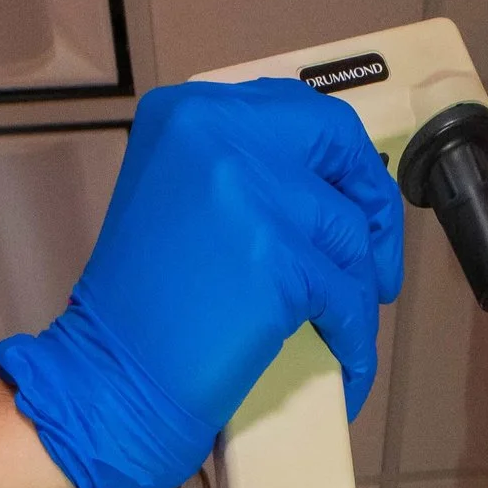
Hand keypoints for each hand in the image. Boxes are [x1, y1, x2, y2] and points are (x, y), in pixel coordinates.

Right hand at [0, 79, 404, 487]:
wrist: (111, 376)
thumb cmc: (140, 305)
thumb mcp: (175, 197)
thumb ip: (237, 170)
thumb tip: (321, 184)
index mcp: (190, 113)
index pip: (300, 112)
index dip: (340, 160)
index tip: (355, 202)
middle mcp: (220, 133)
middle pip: (338, 145)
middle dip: (373, 205)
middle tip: (376, 262)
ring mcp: (252, 194)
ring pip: (350, 232)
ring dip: (361, 287)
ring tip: (348, 325)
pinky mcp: (278, 260)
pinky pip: (346, 295)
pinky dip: (355, 335)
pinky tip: (348, 362)